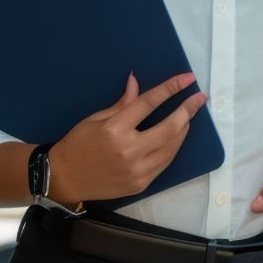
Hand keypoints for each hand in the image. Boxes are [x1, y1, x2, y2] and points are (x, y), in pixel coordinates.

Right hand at [49, 72, 206, 204]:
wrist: (62, 179)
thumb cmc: (77, 144)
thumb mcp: (95, 119)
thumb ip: (122, 103)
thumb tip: (136, 81)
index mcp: (115, 129)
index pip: (149, 103)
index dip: (171, 89)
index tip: (188, 79)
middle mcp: (129, 150)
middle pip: (170, 128)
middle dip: (188, 111)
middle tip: (199, 99)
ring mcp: (137, 170)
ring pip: (172, 147)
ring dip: (183, 130)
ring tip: (188, 116)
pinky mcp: (141, 184)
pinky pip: (165, 163)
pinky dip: (173, 148)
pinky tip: (176, 137)